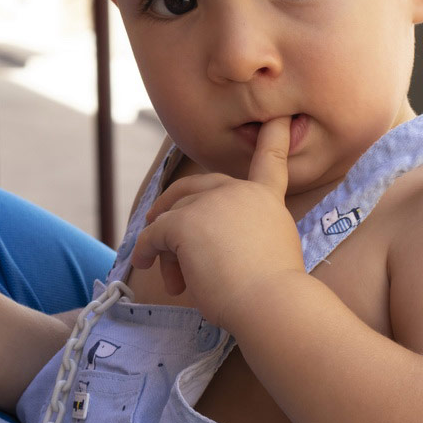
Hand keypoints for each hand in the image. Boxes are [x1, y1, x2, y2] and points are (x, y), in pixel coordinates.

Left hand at [132, 117, 304, 330]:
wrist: (272, 305)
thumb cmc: (271, 293)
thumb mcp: (265, 253)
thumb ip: (239, 235)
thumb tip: (200, 249)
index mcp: (266, 200)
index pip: (270, 161)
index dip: (273, 138)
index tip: (278, 118)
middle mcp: (240, 192)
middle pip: (195, 188)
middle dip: (174, 207)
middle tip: (159, 229)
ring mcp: (212, 202)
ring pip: (175, 218)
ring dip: (168, 248)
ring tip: (174, 280)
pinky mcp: (185, 221)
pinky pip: (155, 234)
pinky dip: (147, 250)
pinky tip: (145, 263)